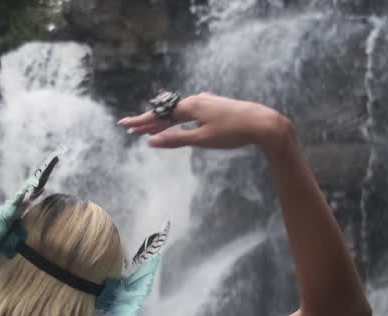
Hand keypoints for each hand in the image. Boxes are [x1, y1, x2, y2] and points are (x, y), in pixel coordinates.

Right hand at [117, 93, 291, 150]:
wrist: (262, 123)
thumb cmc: (232, 132)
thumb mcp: (201, 139)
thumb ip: (175, 140)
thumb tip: (152, 142)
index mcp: (191, 106)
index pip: (159, 115)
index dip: (141, 121)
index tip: (124, 125)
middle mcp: (197, 101)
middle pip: (167, 112)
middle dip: (149, 122)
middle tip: (131, 129)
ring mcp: (207, 102)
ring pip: (179, 112)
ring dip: (164, 121)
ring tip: (150, 129)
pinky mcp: (215, 107)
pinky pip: (190, 112)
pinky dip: (179, 119)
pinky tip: (180, 118)